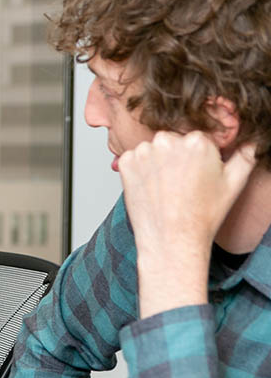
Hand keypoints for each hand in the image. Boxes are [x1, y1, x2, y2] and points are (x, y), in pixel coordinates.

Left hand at [118, 134, 256, 316]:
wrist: (171, 239)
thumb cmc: (202, 215)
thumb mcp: (234, 183)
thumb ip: (246, 155)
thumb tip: (250, 142)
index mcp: (197, 141)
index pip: (198, 138)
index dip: (199, 157)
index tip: (197, 175)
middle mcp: (168, 141)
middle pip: (174, 140)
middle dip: (177, 156)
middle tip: (181, 183)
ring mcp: (145, 152)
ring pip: (154, 149)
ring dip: (157, 161)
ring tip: (166, 187)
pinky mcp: (126, 163)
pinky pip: (133, 158)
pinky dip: (139, 169)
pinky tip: (151, 187)